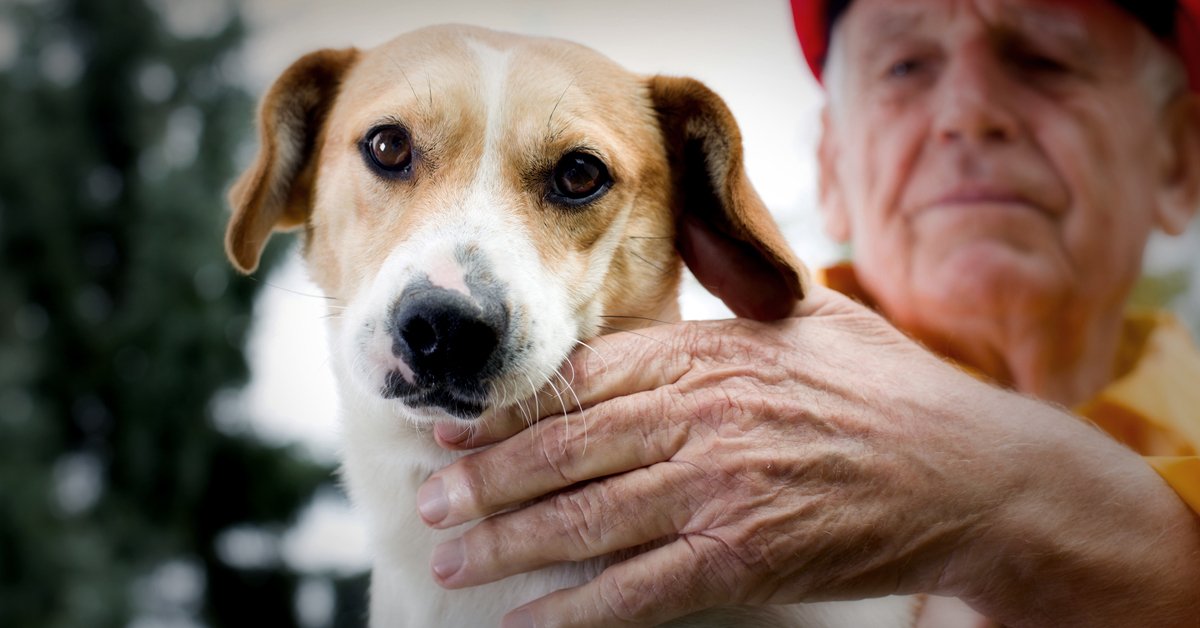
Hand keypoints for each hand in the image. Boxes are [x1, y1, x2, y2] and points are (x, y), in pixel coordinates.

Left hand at [418, 285, 1199, 627]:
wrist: (973, 472)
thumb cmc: (887, 388)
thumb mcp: (810, 310)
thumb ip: (733, 284)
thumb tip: (684, 232)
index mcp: (710, 353)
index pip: (582, 376)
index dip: (510, 407)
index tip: (456, 427)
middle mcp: (704, 416)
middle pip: (566, 448)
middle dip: (488, 480)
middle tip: (432, 500)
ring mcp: (722, 489)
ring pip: (587, 520)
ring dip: (508, 543)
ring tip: (452, 557)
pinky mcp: (746, 558)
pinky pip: (638, 591)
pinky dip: (573, 612)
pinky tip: (524, 623)